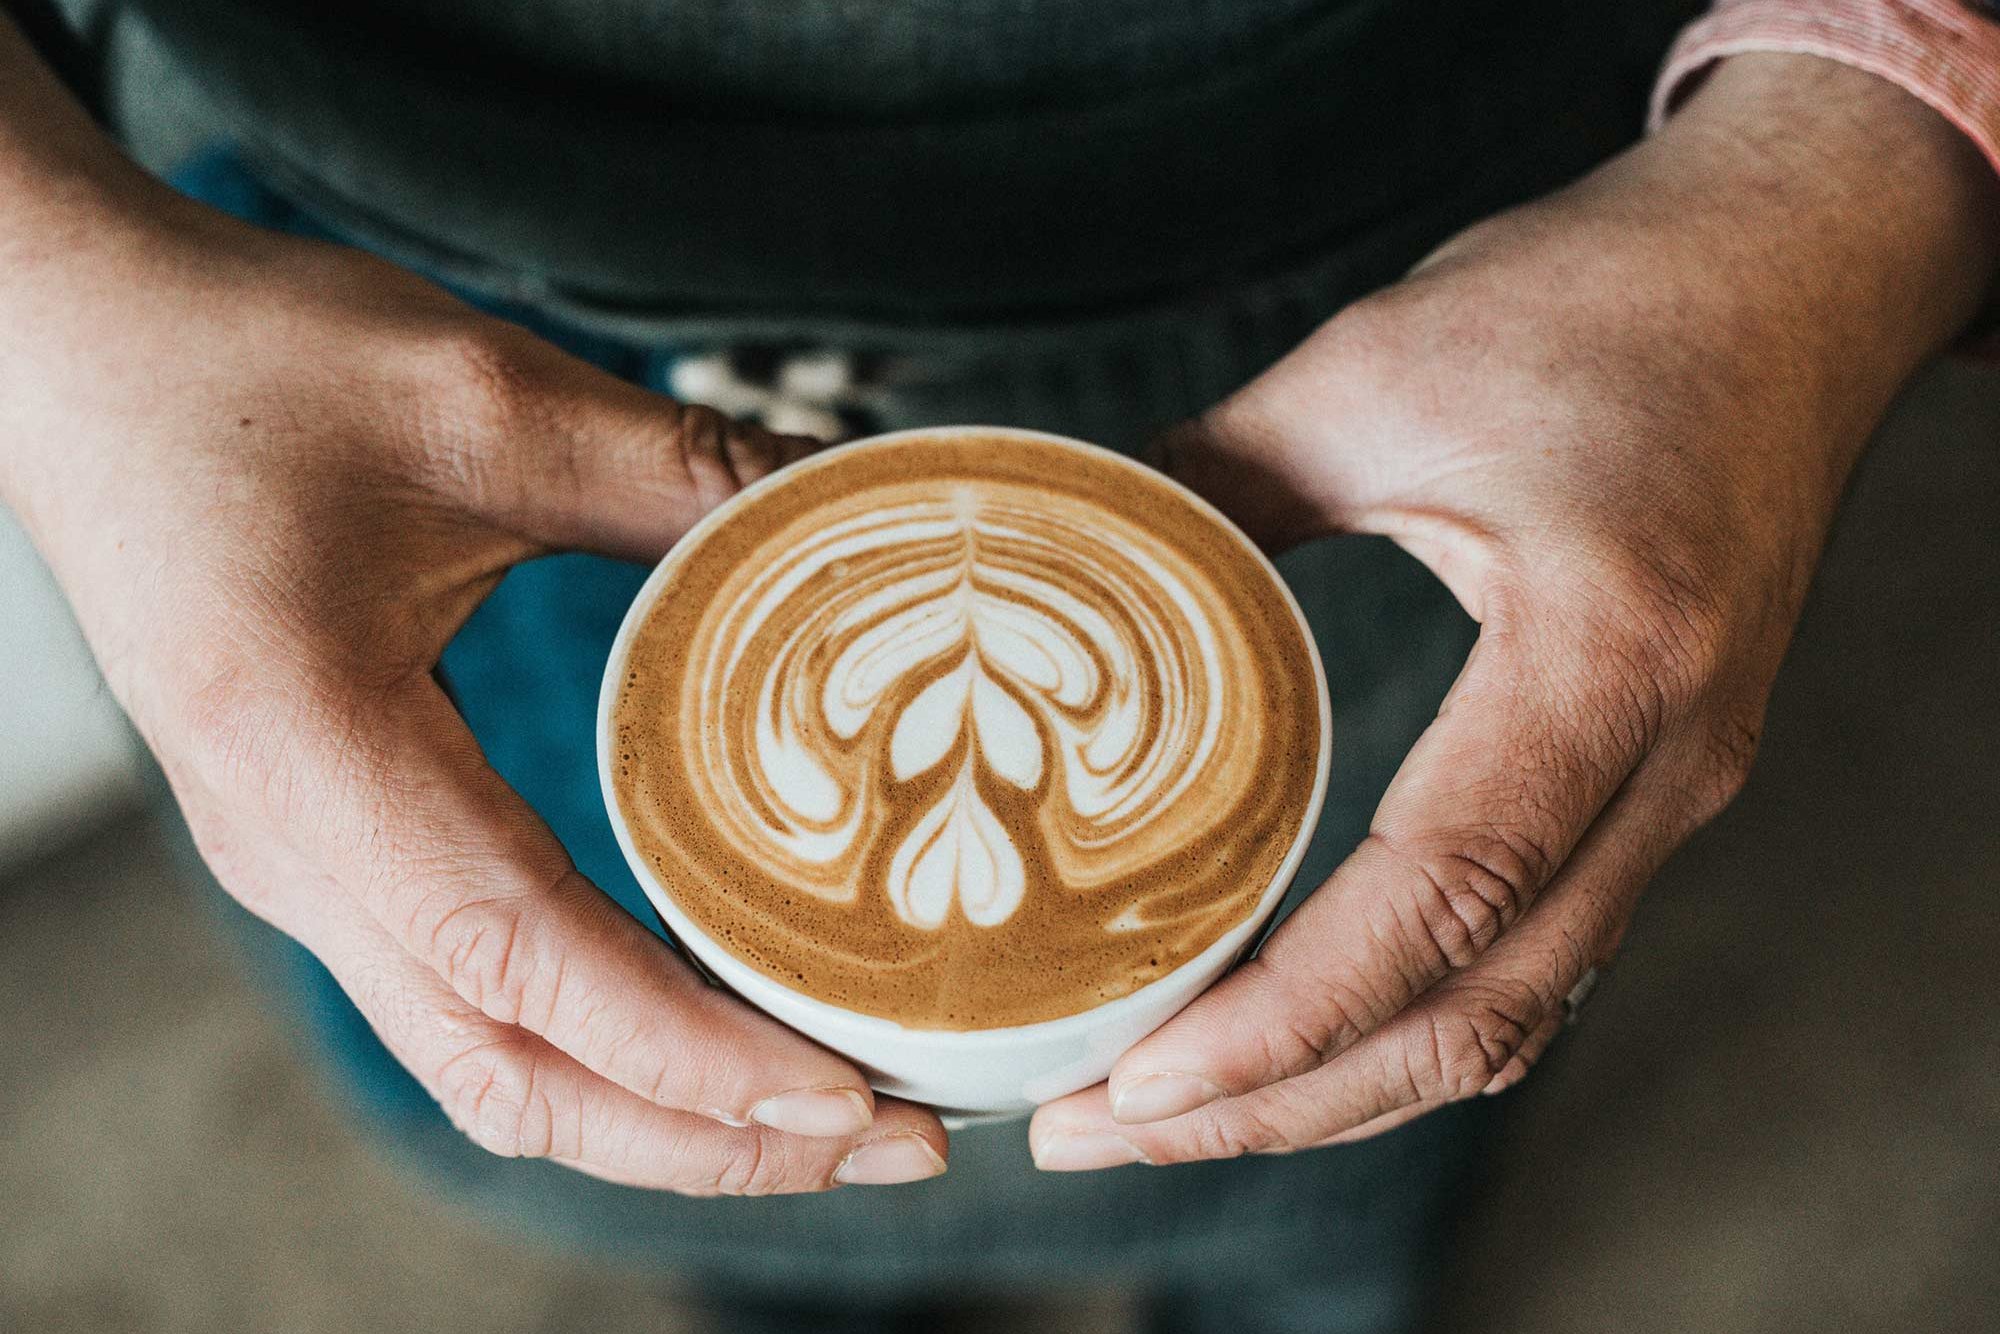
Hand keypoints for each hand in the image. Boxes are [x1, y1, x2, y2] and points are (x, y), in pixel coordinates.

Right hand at [1, 199, 948, 1192]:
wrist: (75, 352)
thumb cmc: (244, 362)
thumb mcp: (483, 396)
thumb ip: (678, 469)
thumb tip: (858, 511)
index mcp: (312, 753)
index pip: (526, 962)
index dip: (692, 1053)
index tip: (846, 1093)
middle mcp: (294, 853)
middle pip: (514, 1075)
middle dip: (709, 1137)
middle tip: (893, 1140)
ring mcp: (302, 867)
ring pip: (490, 1067)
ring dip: (661, 1118)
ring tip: (826, 1117)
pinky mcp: (327, 850)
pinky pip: (471, 1005)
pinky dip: (604, 1052)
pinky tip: (714, 1030)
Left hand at [1030, 53, 1997, 1167]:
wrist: (1790, 272)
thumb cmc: (1605, 302)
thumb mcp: (1376, 372)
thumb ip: (1207, 482)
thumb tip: (1054, 563)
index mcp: (1608, 655)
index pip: (1445, 896)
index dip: (1286, 1017)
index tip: (1137, 1077)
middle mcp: (1666, 760)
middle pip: (1477, 1013)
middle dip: (1279, 1104)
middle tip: (1097, 1132)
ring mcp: (1673, 789)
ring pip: (1513, 1015)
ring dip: (1337, 1089)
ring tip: (1168, 1112)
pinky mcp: (1650, 786)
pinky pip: (1536, 959)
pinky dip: (1406, 1028)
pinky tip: (1295, 1035)